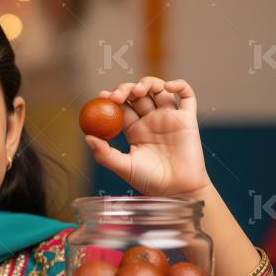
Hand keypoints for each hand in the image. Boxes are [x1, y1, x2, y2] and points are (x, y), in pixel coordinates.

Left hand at [85, 77, 210, 196]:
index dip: (111, 99)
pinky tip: (168, 87)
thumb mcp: (123, 167)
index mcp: (135, 130)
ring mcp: (169, 118)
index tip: (102, 96)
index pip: (121, 107)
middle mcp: (151, 121)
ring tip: (137, 92)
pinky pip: (186, 96)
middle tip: (117, 96)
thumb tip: (87, 137)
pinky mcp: (187, 119)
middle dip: (126, 90)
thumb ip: (104, 154)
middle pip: (137, 95)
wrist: (177, 191)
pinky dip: (179, 85)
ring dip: (147, 83)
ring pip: (158, 90)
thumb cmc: (149, 182)